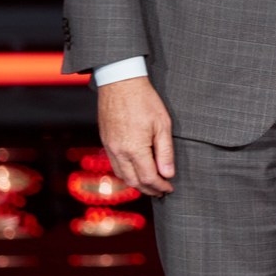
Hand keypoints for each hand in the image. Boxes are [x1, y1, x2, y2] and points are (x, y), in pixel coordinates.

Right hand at [97, 76, 174, 197]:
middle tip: (162, 191)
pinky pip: (114, 165)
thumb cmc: (145, 101)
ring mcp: (109, 147)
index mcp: (134, 148)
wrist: (120, 83)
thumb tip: (168, 174)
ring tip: (151, 185)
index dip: (160, 186)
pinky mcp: (105, 141)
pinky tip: (136, 172)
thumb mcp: (162, 125)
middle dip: (149, 189)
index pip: (148, 177)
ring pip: (122, 175)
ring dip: (136, 184)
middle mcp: (118, 151)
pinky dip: (126, 174)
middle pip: (133, 181)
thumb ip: (165, 152)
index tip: (170, 188)